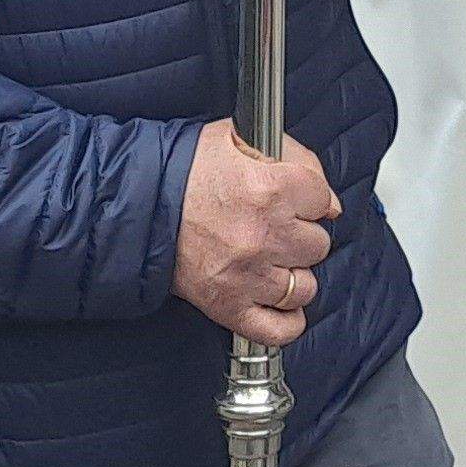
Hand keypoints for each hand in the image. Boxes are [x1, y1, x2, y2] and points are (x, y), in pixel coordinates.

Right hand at [173, 124, 340, 344]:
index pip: (323, 200)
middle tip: (279, 227)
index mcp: (269, 189)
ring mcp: (247, 275)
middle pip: (317, 245)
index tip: (301, 201)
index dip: (312, 199)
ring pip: (303, 287)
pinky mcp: (228, 306)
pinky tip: (279, 302)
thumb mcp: (237, 137)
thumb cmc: (184, 170)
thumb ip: (293, 156)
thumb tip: (328, 197)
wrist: (137, 205)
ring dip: (293, 274)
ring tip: (273, 261)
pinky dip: (286, 321)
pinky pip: (279, 329)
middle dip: (302, 234)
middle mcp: (263, 235)